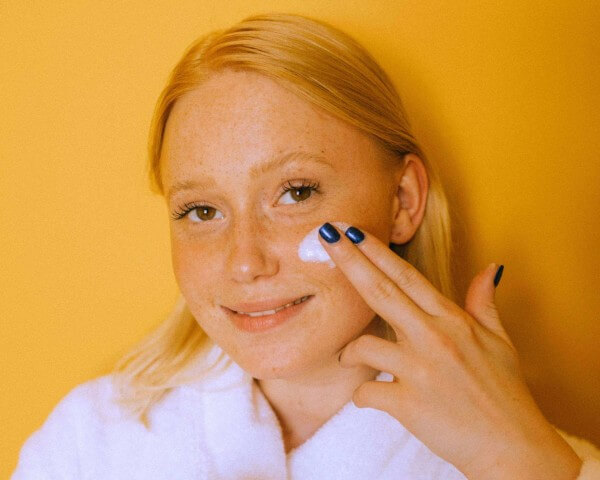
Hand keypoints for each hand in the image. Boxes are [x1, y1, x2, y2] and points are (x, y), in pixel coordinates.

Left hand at [318, 222, 582, 479]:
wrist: (512, 447)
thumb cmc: (505, 393)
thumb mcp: (500, 341)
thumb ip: (485, 302)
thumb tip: (490, 269)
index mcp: (452, 320)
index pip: (407, 276)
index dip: (377, 251)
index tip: (353, 231)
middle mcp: (433, 337)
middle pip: (381, 290)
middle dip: (349, 260)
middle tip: (325, 235)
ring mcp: (419, 370)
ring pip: (363, 346)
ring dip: (348, 352)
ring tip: (350, 358)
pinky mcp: (408, 403)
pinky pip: (366, 392)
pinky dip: (361, 396)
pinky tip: (368, 399)